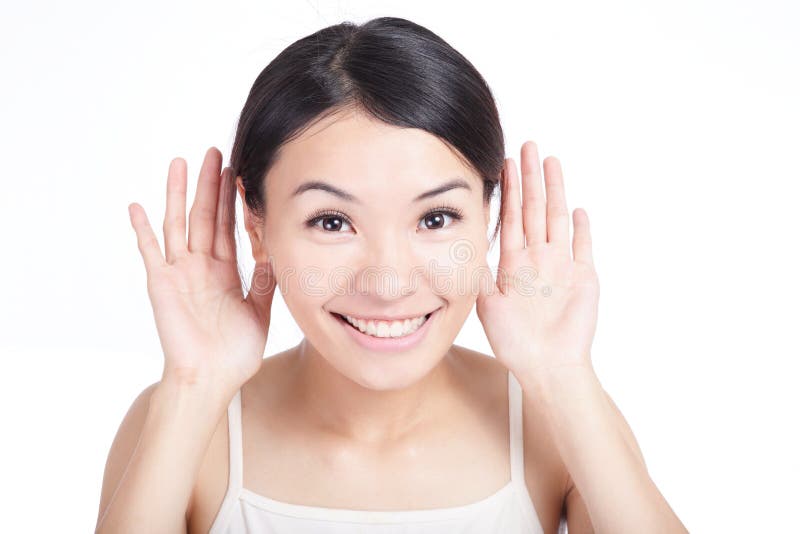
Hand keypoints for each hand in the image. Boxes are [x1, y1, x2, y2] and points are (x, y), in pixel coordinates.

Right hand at [127, 147, 275, 391]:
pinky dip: (142, 230)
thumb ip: (264, 280)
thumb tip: (275, 250)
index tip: (240, 173)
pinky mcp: (162, 284)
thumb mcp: (259, 309)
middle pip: (205, 216)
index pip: (228, 226)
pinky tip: (137, 206)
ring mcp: (180, 272)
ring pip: (179, 224)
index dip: (233, 201)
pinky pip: (150, 252)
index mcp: (224, 271)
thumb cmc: (234, 352)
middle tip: (216, 152)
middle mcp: (201, 266)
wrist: (212, 379)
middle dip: (210, 185)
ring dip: (179, 194)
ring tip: (181, 162)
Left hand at [476, 141, 598, 378]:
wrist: (546, 366)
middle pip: (534, 209)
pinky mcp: (584, 277)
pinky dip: (580, 228)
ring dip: (554, 191)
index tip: (504, 163)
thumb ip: (479, 274)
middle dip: (530, 178)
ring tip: (551, 162)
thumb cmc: (515, 341)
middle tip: (528, 146)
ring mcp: (562, 265)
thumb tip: (461, 247)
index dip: (508, 190)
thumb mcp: (487, 303)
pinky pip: (582, 247)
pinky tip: (576, 208)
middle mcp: (538, 258)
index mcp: (515, 262)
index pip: (511, 217)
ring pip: (556, 219)